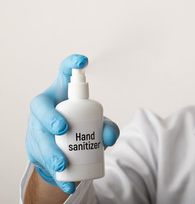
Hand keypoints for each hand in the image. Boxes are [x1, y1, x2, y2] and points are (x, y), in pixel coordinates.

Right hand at [25, 54, 119, 193]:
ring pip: (37, 136)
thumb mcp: (97, 127)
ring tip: (62, 163)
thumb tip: (110, 138)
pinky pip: (41, 161)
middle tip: (63, 128)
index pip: (63, 74)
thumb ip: (108, 129)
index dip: (70, 65)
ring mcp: (36, 129)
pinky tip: (67, 183)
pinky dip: (56, 174)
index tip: (83, 61)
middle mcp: (46, 108)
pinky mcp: (35, 149)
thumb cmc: (80, 130)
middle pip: (41, 107)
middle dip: (50, 117)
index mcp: (61, 95)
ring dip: (49, 150)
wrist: (63, 153)